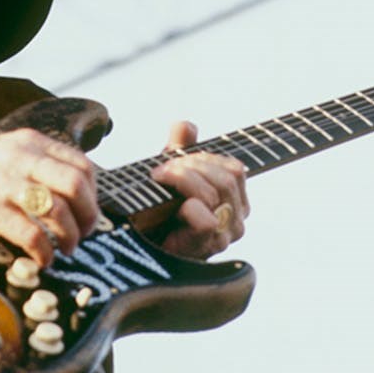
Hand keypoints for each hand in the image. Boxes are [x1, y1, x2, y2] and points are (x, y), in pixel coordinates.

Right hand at [0, 128, 98, 265]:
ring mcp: (6, 184)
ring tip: (66, 248)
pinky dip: (43, 251)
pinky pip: (30, 234)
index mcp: (32, 143)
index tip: (88, 211)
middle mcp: (24, 159)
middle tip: (85, 233)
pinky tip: (42, 258)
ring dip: (70, 236)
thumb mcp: (8, 148)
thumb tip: (70, 187)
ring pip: (58, 211)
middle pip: (77, 186)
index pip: (82, 165)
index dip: (93, 194)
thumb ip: (38, 160)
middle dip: (89, 216)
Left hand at [149, 121, 248, 258]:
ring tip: (159, 182)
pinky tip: (173, 207)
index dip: (204, 158)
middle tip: (161, 172)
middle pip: (226, 177)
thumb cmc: (157, 210)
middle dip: (190, 167)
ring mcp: (225, 234)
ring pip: (214, 192)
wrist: (137, 243)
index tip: (174, 160)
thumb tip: (185, 126)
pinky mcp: (208, 246)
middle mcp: (236, 217)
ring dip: (183, 180)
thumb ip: (179, 146)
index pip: (234, 169)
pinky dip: (188, 207)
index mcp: (235, 198)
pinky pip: (206, 219)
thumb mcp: (169, 172)